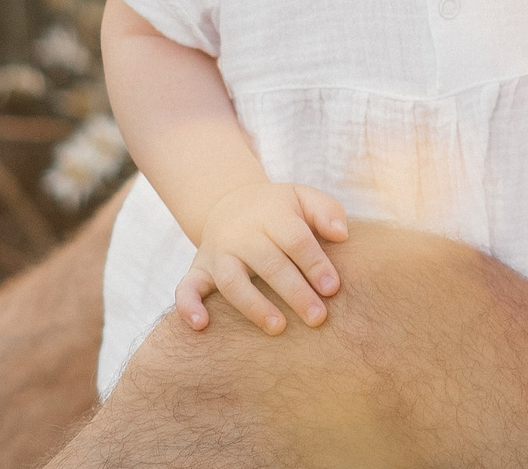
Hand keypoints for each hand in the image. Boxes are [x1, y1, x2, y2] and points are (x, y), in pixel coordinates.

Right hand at [174, 179, 348, 335]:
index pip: (295, 239)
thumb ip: (326, 211)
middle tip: (318, 318)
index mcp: (272, 215)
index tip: (333, 288)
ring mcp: (218, 253)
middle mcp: (242, 234)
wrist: (230, 204)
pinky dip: (188, 307)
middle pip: (268, 263)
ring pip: (232, 281)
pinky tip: (201, 326)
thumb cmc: (280, 211)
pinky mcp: (198, 271)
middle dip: (294, 291)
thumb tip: (341, 235)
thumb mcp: (303, 198)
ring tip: (279, 328)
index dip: (314, 263)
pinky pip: (186, 288)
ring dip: (254, 306)